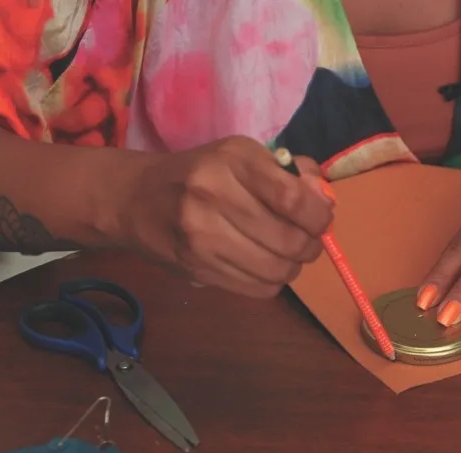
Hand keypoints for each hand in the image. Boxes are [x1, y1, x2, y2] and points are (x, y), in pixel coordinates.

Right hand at [118, 136, 332, 297]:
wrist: (135, 199)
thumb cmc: (201, 174)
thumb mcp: (241, 156)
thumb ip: (289, 173)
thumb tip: (325, 200)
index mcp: (232, 161)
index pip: (293, 199)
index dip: (318, 216)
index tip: (321, 219)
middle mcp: (214, 197)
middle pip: (289, 240)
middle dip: (311, 245)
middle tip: (308, 241)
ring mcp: (202, 237)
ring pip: (277, 269)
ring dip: (294, 266)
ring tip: (288, 254)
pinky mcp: (197, 269)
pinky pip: (257, 288)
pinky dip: (272, 281)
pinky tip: (265, 266)